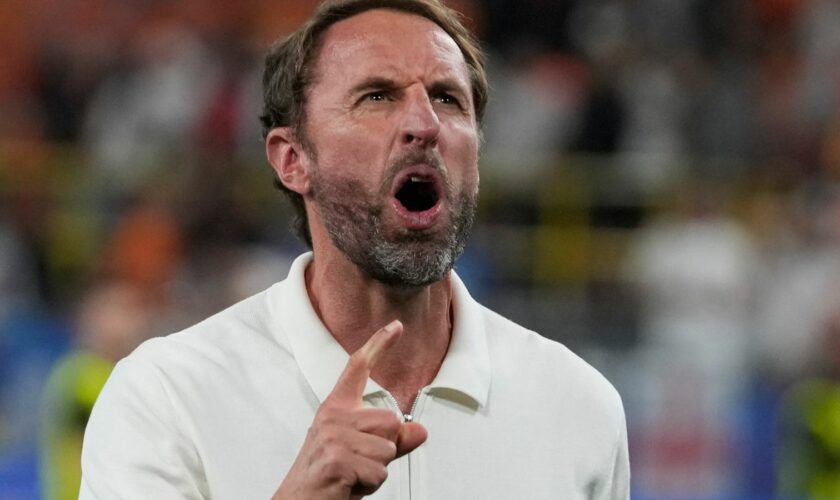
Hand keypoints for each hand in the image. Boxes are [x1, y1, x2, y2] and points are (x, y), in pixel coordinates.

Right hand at [272, 320, 427, 498]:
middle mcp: (334, 417)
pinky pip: (379, 471)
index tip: (396, 326)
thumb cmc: (329, 478)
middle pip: (391, 421)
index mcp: (337, 409)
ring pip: (388, 448)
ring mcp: (334, 438)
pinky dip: (370, 484)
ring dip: (378, 470)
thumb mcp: (362, 453)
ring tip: (353, 474)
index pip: (358, 368)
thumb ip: (391, 440)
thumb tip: (420, 430)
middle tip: (358, 463)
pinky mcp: (337, 460)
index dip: (379, 345)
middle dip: (385, 449)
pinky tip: (349, 485)